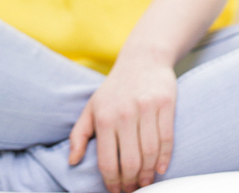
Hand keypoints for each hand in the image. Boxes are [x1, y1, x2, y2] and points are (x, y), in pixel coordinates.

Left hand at [68, 57, 176, 190]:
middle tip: (133, 189)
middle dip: (131, 182)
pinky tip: (160, 169)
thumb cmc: (115, 88)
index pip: (107, 161)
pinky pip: (167, 139)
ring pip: (150, 153)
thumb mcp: (91, 107)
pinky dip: (164, 159)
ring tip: (146, 181)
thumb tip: (72, 160)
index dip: (112, 183)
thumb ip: (78, 134)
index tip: (115, 190)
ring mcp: (146, 108)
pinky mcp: (165, 104)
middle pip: (130, 162)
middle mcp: (124, 112)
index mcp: (104, 116)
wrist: (143, 58)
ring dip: (148, 174)